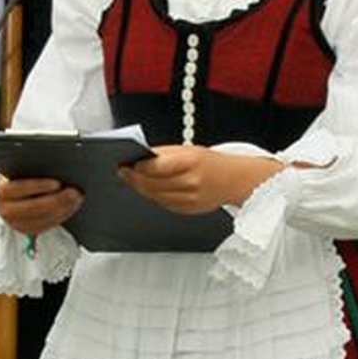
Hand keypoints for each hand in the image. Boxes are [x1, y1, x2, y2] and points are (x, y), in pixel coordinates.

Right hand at [0, 174, 82, 233]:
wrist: (12, 192)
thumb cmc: (21, 174)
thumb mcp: (22, 168)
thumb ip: (33, 167)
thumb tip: (57, 165)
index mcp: (1, 190)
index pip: (17, 188)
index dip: (38, 186)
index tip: (57, 183)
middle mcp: (5, 209)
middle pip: (32, 208)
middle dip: (56, 201)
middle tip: (74, 192)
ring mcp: (15, 222)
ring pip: (41, 220)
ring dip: (62, 210)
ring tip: (77, 199)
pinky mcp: (26, 230)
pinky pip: (45, 226)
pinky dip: (60, 217)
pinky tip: (72, 207)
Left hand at [120, 145, 280, 213]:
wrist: (234, 180)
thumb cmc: (211, 162)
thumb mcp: (189, 149)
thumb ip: (164, 153)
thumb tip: (140, 157)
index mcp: (191, 162)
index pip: (157, 166)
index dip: (138, 167)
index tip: (126, 163)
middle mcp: (190, 182)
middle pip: (152, 184)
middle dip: (134, 178)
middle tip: (124, 171)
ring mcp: (189, 199)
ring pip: (154, 196)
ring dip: (141, 188)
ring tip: (133, 179)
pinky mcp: (187, 209)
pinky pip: (162, 204)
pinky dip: (153, 196)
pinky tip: (148, 189)